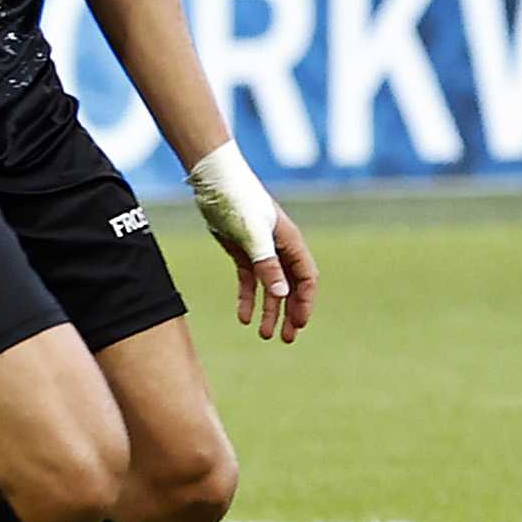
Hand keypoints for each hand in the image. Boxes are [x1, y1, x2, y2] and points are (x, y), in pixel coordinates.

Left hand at [237, 210, 319, 342]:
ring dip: (270, 311)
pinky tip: (243, 318)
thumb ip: (267, 264)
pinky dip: (248, 299)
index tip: (299, 325)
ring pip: (271, 288)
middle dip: (290, 313)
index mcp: (291, 243)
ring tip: (265, 335)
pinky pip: (249, 281)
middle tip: (286, 339)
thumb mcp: (253, 235)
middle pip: (291, 287)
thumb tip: (282, 293)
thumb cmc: (238, 202)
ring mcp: (261, 251)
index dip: (305, 303)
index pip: (306, 279)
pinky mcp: (242, 252)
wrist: (214, 183)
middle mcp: (280, 249)